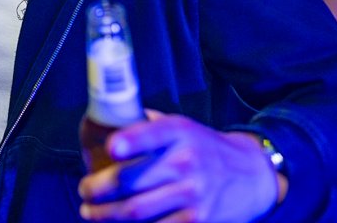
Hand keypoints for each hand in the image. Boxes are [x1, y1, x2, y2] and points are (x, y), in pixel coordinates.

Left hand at [78, 112, 279, 222]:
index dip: (132, 141)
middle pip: (131, 179)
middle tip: (84, 190)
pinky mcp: (198, 221)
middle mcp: (187, 161)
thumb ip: (147, 127)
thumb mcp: (182, 127)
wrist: (251, 174)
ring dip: (105, 215)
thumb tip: (103, 123)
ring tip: (90, 211)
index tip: (111, 147)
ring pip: (136, 210)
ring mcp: (194, 194)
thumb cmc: (202, 148)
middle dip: (97, 188)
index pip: (153, 133)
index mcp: (179, 131)